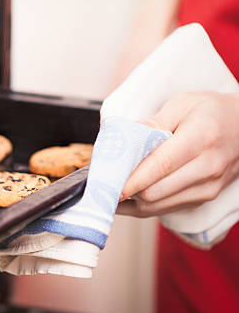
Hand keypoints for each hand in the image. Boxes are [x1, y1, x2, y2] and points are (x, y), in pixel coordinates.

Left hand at [117, 91, 238, 216]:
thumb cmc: (211, 112)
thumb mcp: (183, 103)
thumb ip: (154, 122)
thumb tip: (126, 140)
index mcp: (201, 138)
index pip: (161, 166)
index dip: (132, 179)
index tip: (107, 183)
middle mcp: (208, 167)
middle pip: (155, 192)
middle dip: (125, 190)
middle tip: (102, 182)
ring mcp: (208, 188)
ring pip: (157, 206)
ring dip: (130, 201)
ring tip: (110, 189)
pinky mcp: (203, 199)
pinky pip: (164, 209)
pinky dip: (142, 205)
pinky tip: (127, 194)